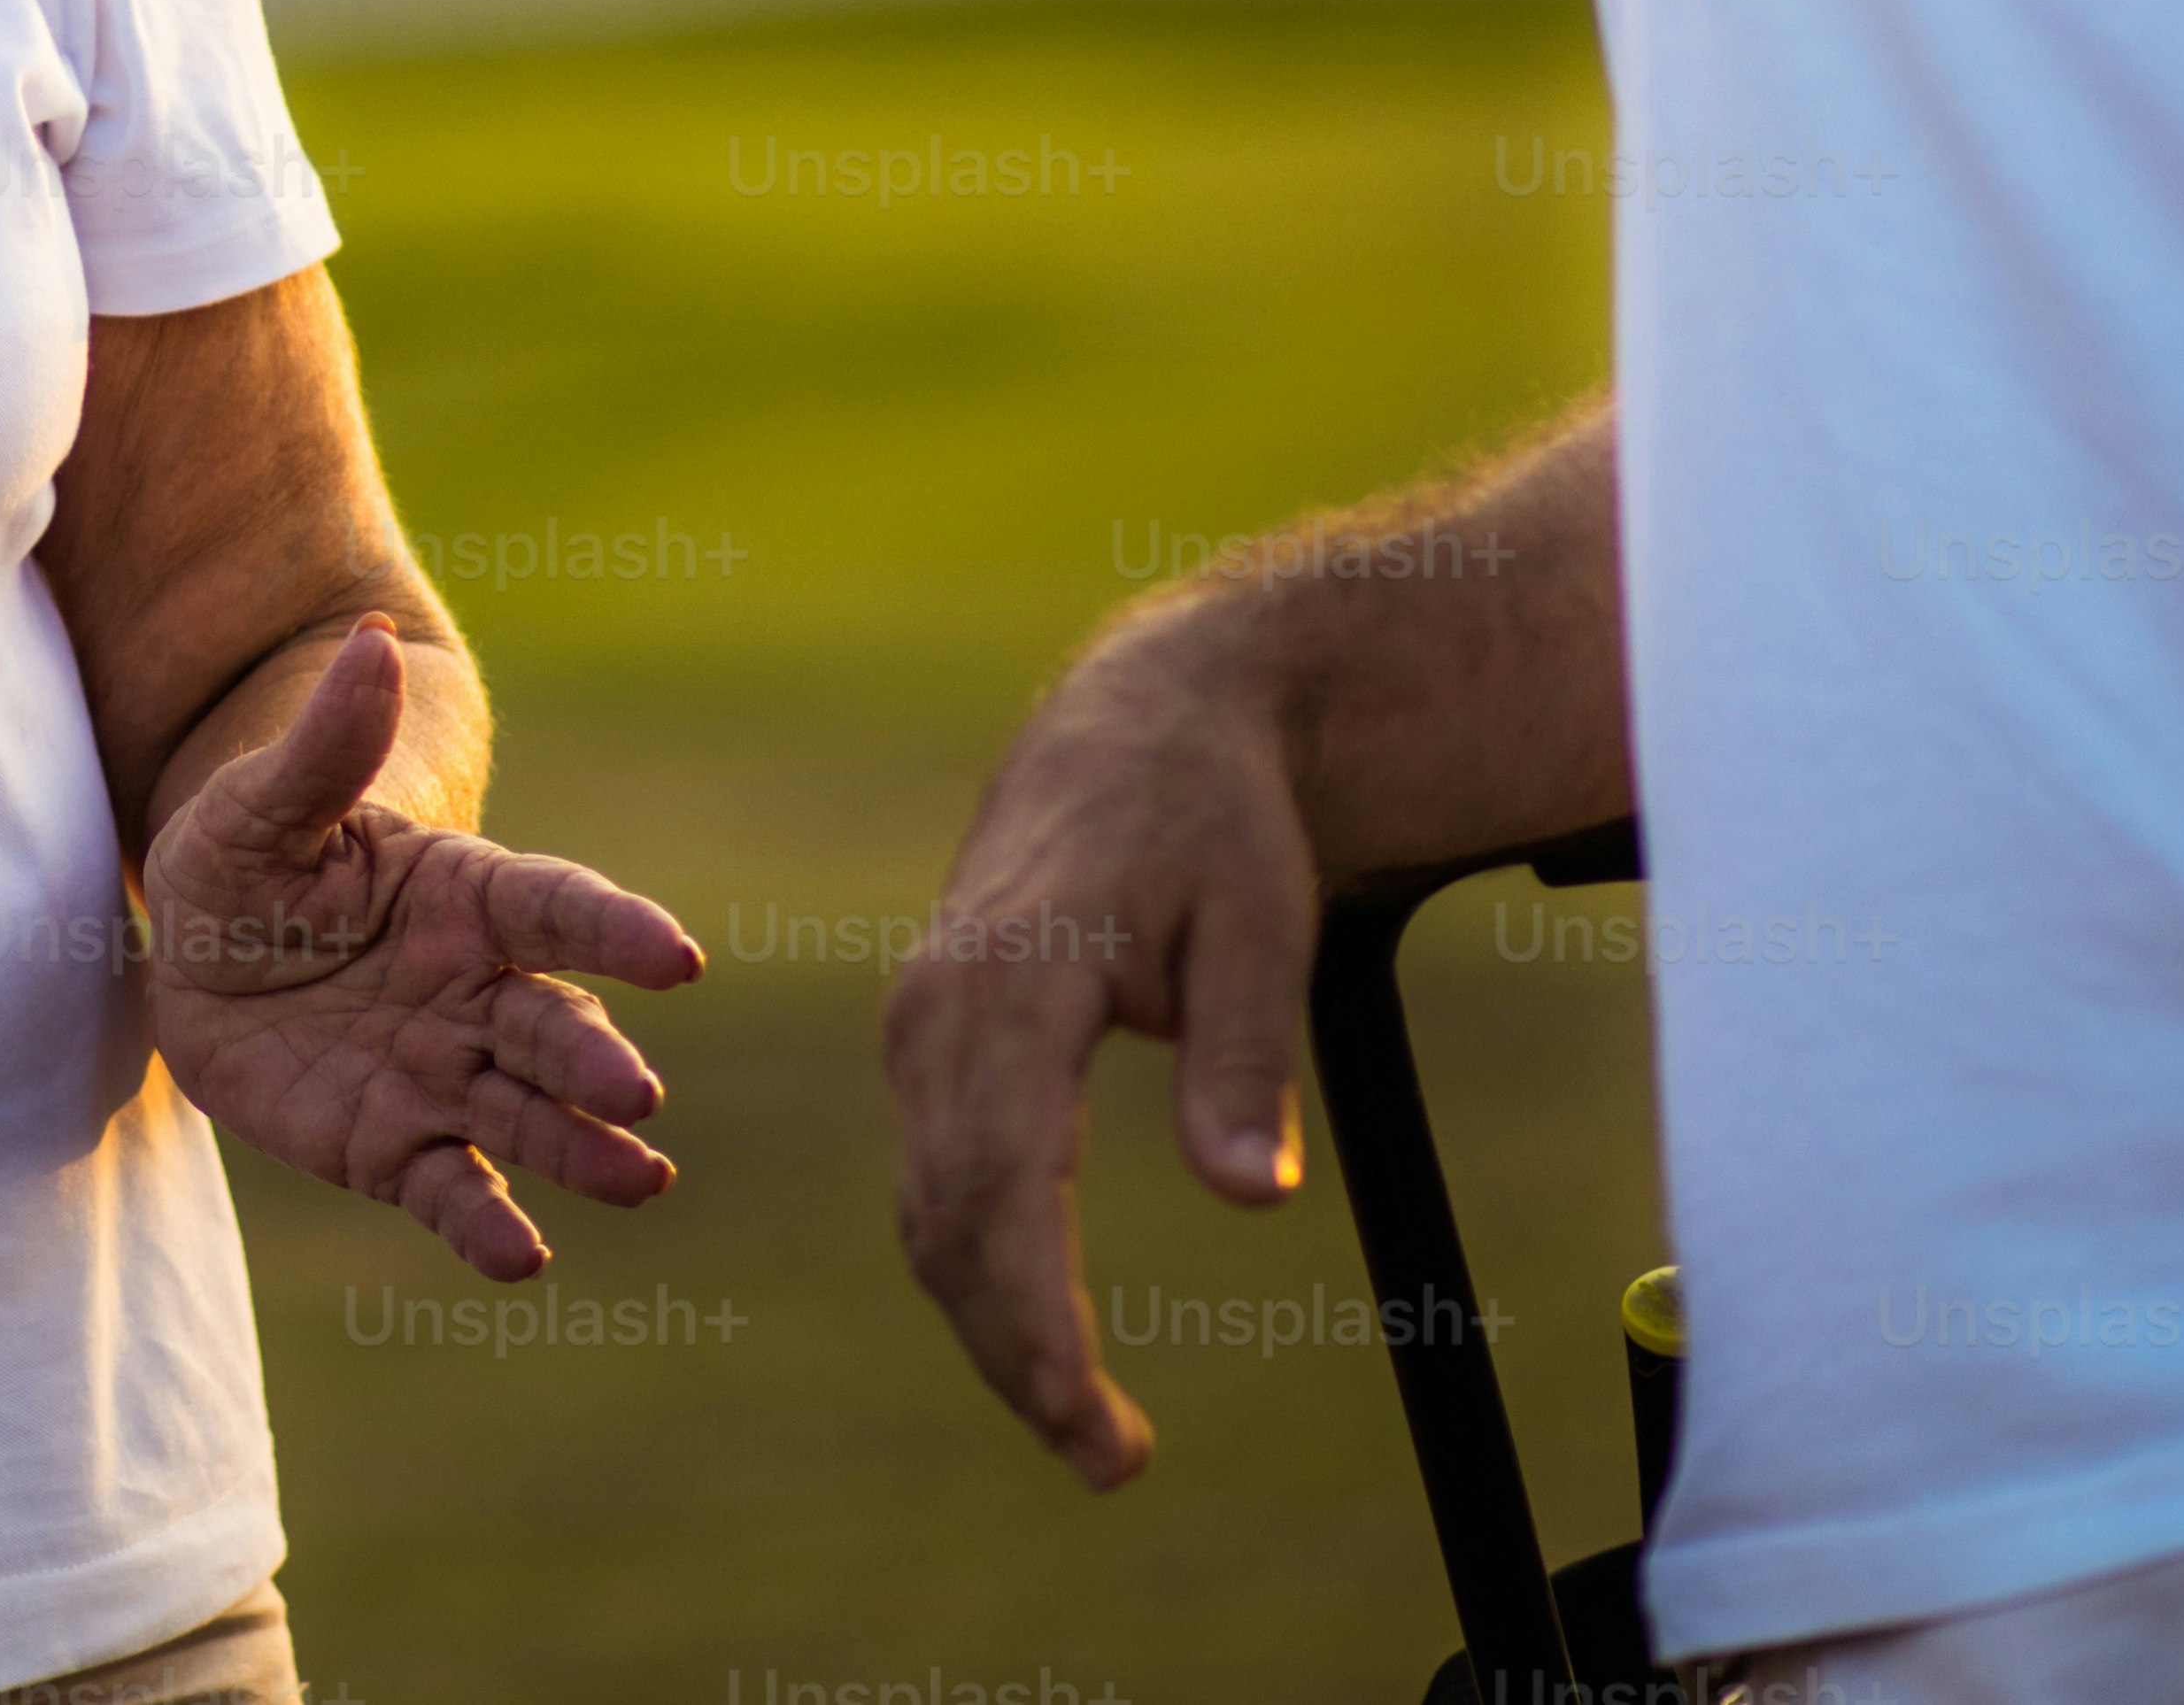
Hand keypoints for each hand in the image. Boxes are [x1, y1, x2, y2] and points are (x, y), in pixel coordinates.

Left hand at [131, 618, 699, 1279]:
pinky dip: (488, 1225)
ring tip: (640, 1178)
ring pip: (529, 1116)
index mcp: (467, 896)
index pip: (557, 907)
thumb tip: (366, 638)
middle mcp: (479, 993)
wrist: (204, 956)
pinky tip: (523, 1257)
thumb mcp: (264, 798)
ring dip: (584, 1151)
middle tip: (636, 1092)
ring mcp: (447, 1076)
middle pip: (553, 1024)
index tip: (679, 956)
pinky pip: (452, 1190)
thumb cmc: (246, 857)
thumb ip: (326, 742)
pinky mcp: (400, 1148)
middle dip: (595, 1059)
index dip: (618, 930)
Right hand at [883, 607, 1317, 1488]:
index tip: (1087, 1417)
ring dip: (993, 1328)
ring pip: (930, 1212)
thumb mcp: (1262, 928)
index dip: (1033, 1315)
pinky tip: (1040, 1332)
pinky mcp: (933, 1036)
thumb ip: (1247, 1063)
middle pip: (949, 1220)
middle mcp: (937, 1008)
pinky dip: (978, 1268)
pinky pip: (937, 1176)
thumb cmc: (1212, 821)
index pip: (1000, 1182)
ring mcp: (921, 1021)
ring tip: (1090, 1431)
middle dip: (1016, 1355)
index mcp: (1010, 978)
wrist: (1142, 721)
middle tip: (1112, 1462)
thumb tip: (1251, 1196)